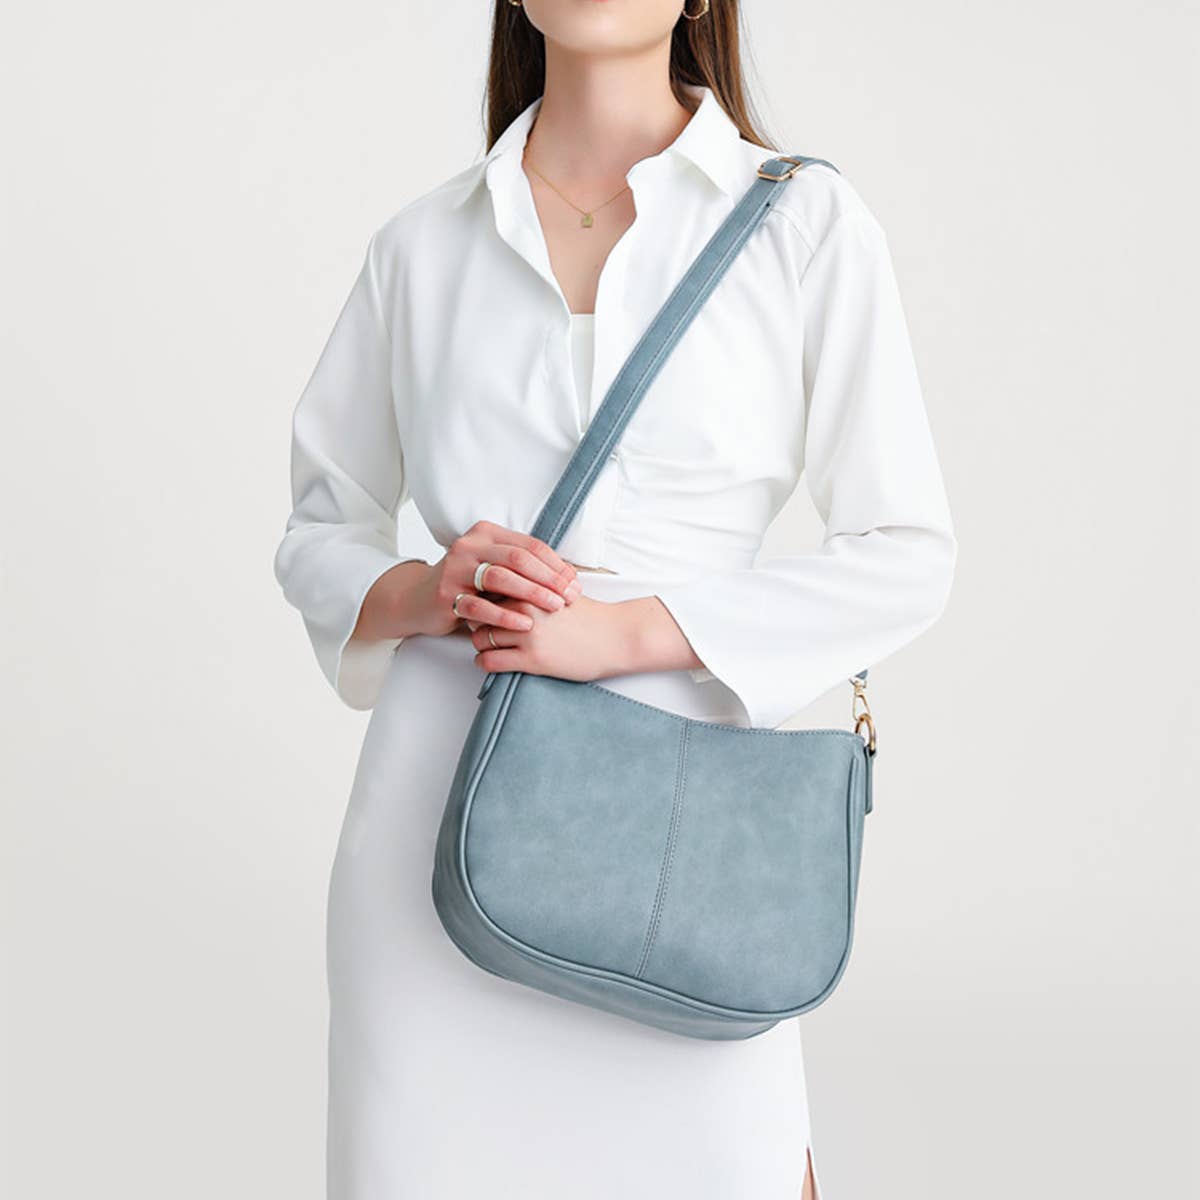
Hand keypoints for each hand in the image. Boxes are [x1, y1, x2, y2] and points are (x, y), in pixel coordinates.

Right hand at [412, 520, 582, 638]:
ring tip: (554, 608)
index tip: (575, 584)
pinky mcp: (446, 595)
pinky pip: (480, 606)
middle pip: (519, 558)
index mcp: (486, 534)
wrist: (419, 600)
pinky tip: (525, 624)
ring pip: (501, 577)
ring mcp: (455, 569)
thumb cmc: (466, 586)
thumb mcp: (493, 567)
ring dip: (532, 593)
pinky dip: (505, 615)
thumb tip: (567, 576)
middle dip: (549, 578)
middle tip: (569, 597)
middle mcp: (469, 546)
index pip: (530, 545)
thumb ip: (521, 566)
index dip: (556, 565)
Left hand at [468, 594, 636, 680]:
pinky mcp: (532, 658)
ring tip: (489, 647)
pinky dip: (484, 662)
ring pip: (480, 638)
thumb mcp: (558, 590)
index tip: (482, 609)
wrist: (614, 636)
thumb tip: (507, 585)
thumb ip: (532, 585)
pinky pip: (490, 661)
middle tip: (482, 629)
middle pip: (479, 613)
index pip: (487, 589)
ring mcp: (527, 633)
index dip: (482, 600)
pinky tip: (492, 661)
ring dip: (480, 644)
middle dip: (478, 622)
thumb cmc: (588, 616)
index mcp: (530, 587)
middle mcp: (525, 607)